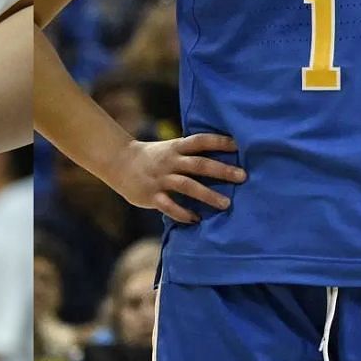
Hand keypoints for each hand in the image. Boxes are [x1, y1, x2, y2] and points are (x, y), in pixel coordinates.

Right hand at [97, 134, 245, 223]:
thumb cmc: (152, 157)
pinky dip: (183, 213)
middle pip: (198, 164)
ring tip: (226, 204)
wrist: (118, 163)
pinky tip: (196, 219)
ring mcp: (160, 179)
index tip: (239, 145)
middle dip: (221, 170)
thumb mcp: (169, 149)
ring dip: (208, 195)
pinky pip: (169, 205)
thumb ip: (190, 154)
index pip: (199, 141)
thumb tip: (223, 158)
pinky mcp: (151, 195)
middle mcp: (169, 162)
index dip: (219, 141)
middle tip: (243, 177)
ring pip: (187, 185)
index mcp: (175, 148)